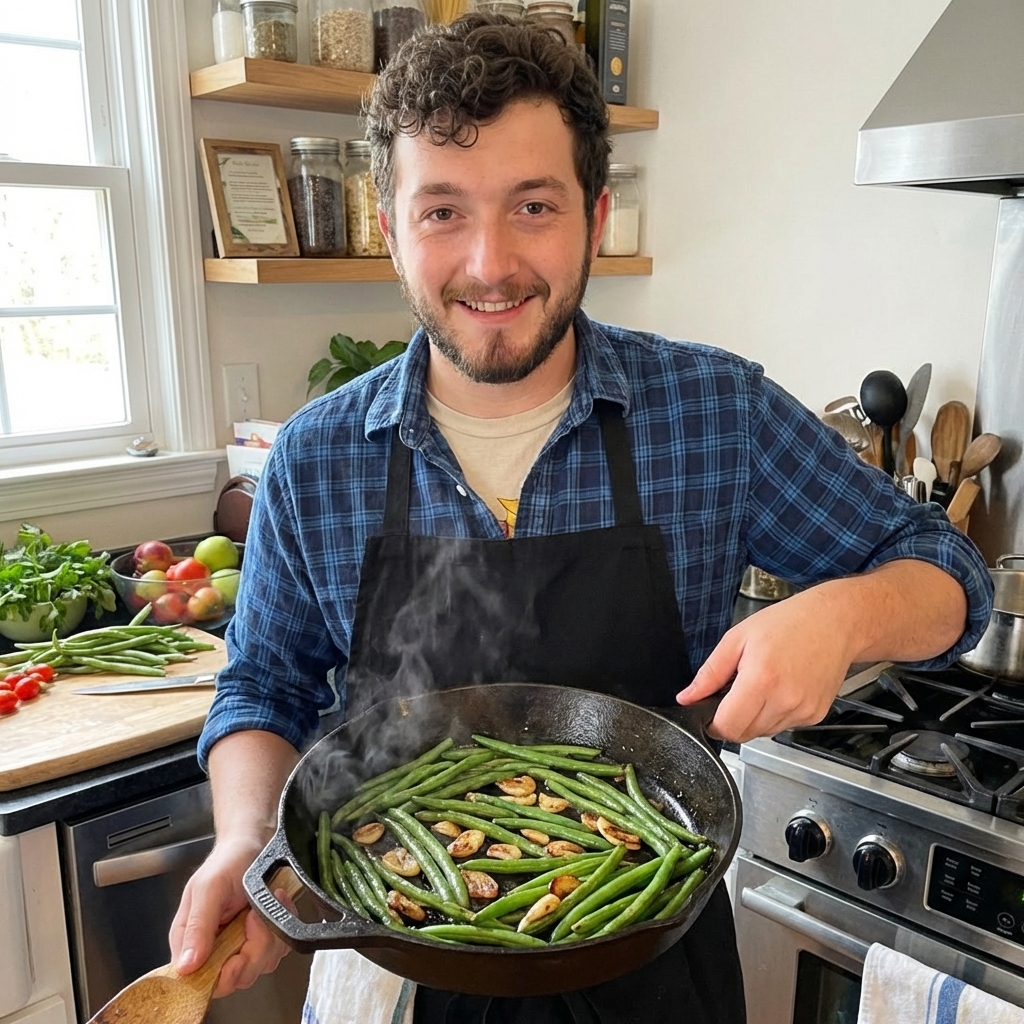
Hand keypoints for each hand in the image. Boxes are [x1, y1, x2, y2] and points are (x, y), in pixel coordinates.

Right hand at [169, 837, 293, 998]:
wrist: (255, 841)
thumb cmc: (229, 859)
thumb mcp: (209, 888)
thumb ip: (198, 926)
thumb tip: (186, 966)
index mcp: (191, 939)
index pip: (201, 981)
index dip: (223, 976)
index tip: (237, 956)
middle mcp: (214, 947)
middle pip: (237, 977)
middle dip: (254, 949)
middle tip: (254, 918)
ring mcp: (240, 943)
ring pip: (261, 965)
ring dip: (271, 934)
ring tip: (265, 904)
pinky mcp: (262, 937)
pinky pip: (278, 950)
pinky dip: (283, 926)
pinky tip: (276, 903)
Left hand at [676, 586, 854, 742]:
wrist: (835, 622)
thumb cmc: (788, 623)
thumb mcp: (737, 638)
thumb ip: (709, 673)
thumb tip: (687, 697)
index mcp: (761, 680)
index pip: (728, 727)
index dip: (713, 723)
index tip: (711, 712)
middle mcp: (785, 700)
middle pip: (744, 734)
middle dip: (733, 719)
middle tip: (738, 691)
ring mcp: (803, 711)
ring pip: (763, 733)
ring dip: (754, 718)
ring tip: (763, 685)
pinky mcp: (815, 716)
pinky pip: (784, 727)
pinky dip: (775, 715)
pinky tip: (781, 689)